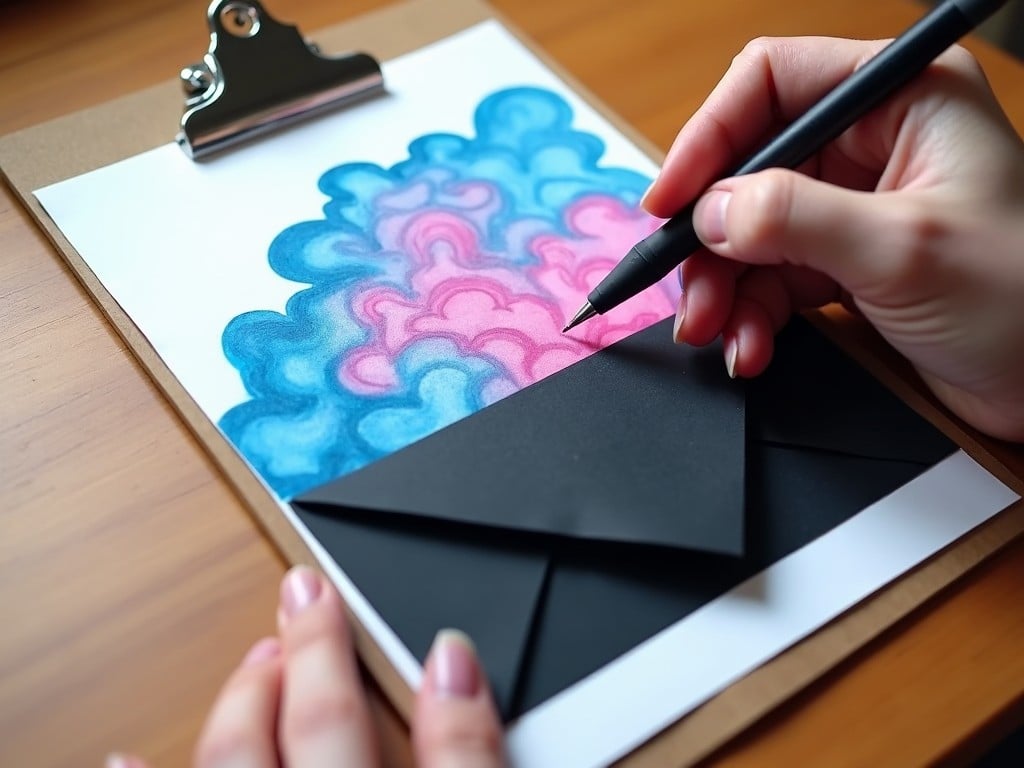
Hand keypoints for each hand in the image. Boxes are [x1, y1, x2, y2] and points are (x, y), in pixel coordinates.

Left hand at [107, 566, 504, 767]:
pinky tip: (120, 757)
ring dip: (245, 706)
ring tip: (259, 656)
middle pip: (330, 736)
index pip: (463, 767)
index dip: (462, 708)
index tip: (451, 650)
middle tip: (310, 595)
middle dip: (320, 659)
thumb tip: (474, 678)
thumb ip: (479, 759)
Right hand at [643, 37, 1023, 440]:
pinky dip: (749, 316)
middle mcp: (871, 145)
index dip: (710, 136)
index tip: (669, 200)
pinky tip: (751, 348)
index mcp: (901, 100)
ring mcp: (853, 207)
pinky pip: (769, 278)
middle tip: (690, 294)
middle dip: (712, 238)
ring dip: (723, 287)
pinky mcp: (844, 263)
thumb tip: (710, 212)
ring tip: (717, 333)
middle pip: (748, 169)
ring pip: (750, 232)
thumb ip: (797, 220)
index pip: (772, 84)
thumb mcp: (903, 250)